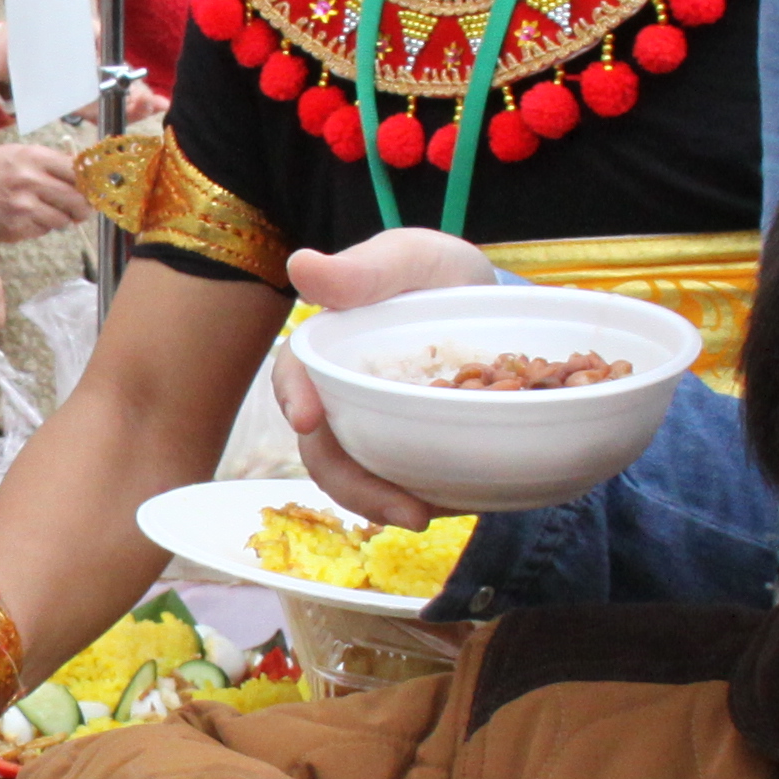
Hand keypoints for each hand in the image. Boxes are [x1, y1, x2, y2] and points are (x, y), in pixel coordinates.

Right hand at [0, 142, 92, 244]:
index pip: (78, 172)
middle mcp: (31, 181)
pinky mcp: (17, 229)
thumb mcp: (17, 153)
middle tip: (83, 209)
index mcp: (33, 158)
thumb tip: (83, 174)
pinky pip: (43, 230)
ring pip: (63, 220)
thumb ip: (49, 162)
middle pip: (77, 200)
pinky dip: (41, 226)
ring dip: (62, 219)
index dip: (90, 183)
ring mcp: (24, 208)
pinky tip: (25, 217)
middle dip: (84, 207)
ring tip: (48, 212)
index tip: (94, 189)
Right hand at [269, 231, 490, 526]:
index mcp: (327, 349)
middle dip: (354, 484)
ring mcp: (373, 428)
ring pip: (361, 476)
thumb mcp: (408, 260)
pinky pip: (404, 482)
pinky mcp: (408, 450)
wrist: (485, 298)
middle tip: (401, 507)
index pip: (294, 375)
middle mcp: (341, 397)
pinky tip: (455, 507)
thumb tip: (301, 264)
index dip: (293, 397)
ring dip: (384, 503)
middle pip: (326, 449)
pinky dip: (424, 500)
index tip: (306, 419)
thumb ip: (362, 270)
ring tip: (426, 517)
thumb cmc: (433, 272)